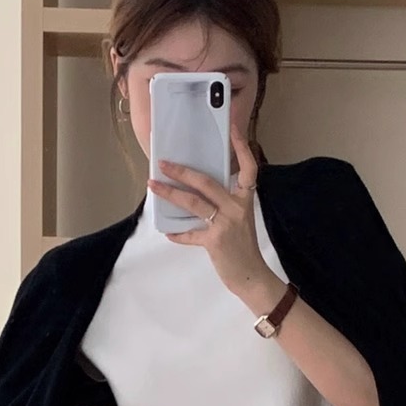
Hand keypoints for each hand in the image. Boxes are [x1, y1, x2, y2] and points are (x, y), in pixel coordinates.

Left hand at [146, 122, 279, 306]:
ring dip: (170, 193)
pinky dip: (178, 234)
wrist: (252, 276)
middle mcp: (237, 208)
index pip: (248, 168)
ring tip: (153, 185)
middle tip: (163, 163)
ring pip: (194, 203)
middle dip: (182, 171)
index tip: (233, 129)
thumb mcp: (240, 219)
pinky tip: (168, 232)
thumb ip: (225, 203)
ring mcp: (226, 224)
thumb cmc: (243, 247)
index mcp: (244, 199)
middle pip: (206, 182)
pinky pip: (191, 234)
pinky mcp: (215, 242)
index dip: (242, 148)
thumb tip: (197, 190)